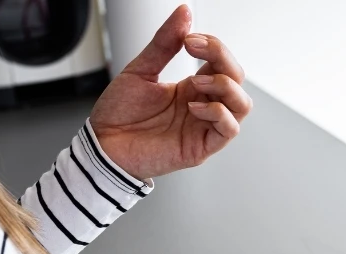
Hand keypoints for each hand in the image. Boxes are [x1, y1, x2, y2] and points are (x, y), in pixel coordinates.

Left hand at [89, 5, 251, 179]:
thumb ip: (164, 43)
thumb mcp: (141, 69)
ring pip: (242, 105)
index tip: (190, 39)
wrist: (104, 145)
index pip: (222, 64)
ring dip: (224, 86)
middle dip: (222, 58)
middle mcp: (203, 107)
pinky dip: (217, 113)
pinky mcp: (201, 148)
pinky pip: (229, 130)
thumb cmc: (120, 115)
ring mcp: (204, 127)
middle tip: (194, 49)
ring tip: (195, 81)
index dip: (214, 47)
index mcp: (192, 88)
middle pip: (237, 80)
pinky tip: (192, 106)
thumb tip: (184, 13)